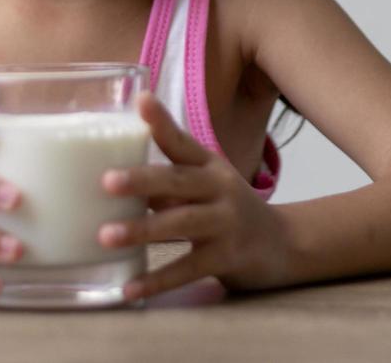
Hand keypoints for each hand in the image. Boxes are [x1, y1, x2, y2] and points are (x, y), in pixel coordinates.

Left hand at [96, 93, 290, 299]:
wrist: (284, 245)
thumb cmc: (229, 211)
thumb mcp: (206, 185)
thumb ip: (167, 180)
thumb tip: (111, 180)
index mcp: (209, 166)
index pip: (182, 141)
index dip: (161, 122)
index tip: (141, 101)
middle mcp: (219, 188)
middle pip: (178, 180)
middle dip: (142, 180)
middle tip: (106, 181)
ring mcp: (226, 223)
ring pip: (181, 223)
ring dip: (143, 230)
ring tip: (106, 236)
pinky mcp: (228, 257)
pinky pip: (187, 268)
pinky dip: (157, 280)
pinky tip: (130, 289)